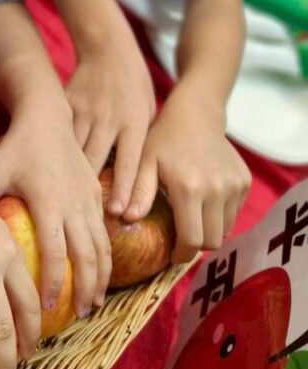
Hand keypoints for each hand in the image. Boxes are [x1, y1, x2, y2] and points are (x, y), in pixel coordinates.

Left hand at [0, 106, 110, 319]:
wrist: (47, 116)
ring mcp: (89, 199)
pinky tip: (100, 275)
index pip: (55, 251)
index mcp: (48, 202)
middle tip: (76, 317)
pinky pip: (105, 231)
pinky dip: (105, 257)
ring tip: (92, 305)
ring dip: (100, 279)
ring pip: (102, 247)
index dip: (54, 281)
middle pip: (87, 256)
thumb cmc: (17, 147)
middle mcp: (74, 204)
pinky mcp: (97, 193)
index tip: (48, 307)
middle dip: (83, 289)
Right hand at [66, 34, 155, 216]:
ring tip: (63, 204)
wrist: (108, 49)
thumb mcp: (147, 114)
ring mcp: (86, 111)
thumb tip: (141, 188)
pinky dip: (57, 155)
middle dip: (91, 191)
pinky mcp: (67, 105)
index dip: (127, 188)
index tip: (121, 213)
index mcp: (135, 121)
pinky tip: (51, 174)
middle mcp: (110, 118)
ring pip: (75, 151)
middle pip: (98, 160)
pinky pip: (62, 135)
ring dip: (70, 177)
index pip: (131, 160)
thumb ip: (141, 146)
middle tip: (86, 218)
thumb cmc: (134, 89)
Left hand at [124, 89, 250, 262]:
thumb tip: (124, 217)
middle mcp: (217, 190)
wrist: (196, 113)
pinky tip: (204, 200)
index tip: (171, 255)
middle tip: (180, 238)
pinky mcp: (244, 182)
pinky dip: (220, 215)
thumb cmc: (163, 137)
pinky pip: (234, 213)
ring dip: (208, 230)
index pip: (192, 240)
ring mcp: (234, 186)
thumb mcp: (145, 161)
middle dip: (195, 245)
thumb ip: (138, 191)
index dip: (181, 254)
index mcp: (189, 189)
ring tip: (190, 217)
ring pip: (225, 229)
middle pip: (211, 241)